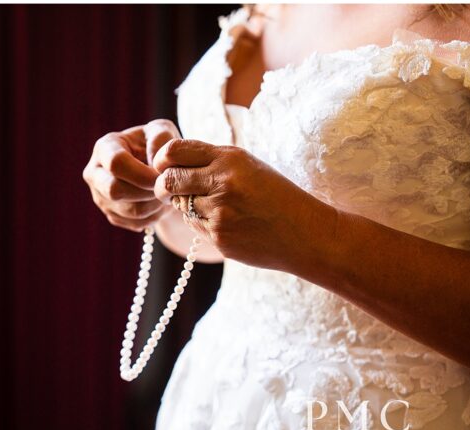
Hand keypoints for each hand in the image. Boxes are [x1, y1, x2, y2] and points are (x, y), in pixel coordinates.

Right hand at [82, 119, 182, 230]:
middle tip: (167, 187)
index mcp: (104, 147)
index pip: (116, 163)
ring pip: (129, 210)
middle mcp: (95, 173)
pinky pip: (135, 223)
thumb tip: (156, 160)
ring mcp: (100, 196)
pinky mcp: (112, 215)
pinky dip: (155, 216)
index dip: (141, 173)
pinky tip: (161, 203)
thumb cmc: (159, 145)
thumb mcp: (162, 131)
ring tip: (168, 193)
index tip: (162, 176)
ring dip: (155, 204)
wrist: (158, 168)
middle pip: (115, 190)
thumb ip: (161, 137)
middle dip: (147, 191)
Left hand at [151, 139, 334, 269]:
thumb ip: (212, 161)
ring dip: (187, 205)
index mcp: (230, 158)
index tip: (165, 166)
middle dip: (164, 186)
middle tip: (170, 189)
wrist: (306, 233)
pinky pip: (194, 227)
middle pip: (169, 180)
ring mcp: (219, 213)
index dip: (163, 159)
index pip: (175, 151)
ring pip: (180, 206)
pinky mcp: (219, 238)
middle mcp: (222, 182)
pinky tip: (226, 222)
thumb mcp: (248, 166)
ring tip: (214, 205)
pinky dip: (202, 223)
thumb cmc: (276, 196)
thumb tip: (170, 165)